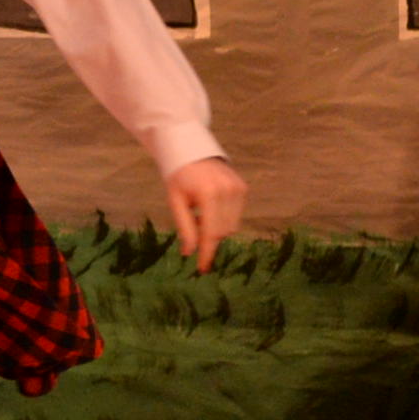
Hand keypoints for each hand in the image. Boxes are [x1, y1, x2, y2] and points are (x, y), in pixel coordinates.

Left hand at [164, 157, 248, 271]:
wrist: (191, 149)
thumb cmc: (178, 176)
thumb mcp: (175, 201)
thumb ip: (184, 227)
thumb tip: (190, 253)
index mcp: (209, 194)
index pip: (211, 232)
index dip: (207, 253)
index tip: (202, 269)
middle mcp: (228, 191)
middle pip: (222, 231)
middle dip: (209, 240)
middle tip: (195, 238)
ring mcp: (238, 189)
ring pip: (231, 226)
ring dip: (216, 229)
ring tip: (200, 216)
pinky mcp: (243, 188)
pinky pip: (236, 215)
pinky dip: (223, 219)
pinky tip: (210, 210)